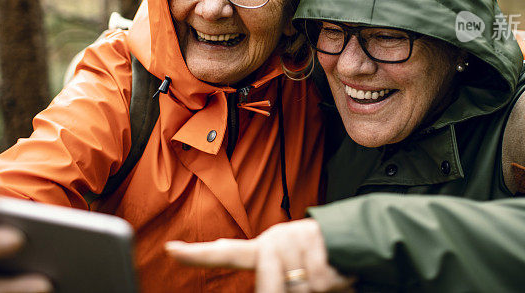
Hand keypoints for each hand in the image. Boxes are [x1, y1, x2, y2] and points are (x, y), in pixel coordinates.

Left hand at [166, 218, 353, 292]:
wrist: (354, 241)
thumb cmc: (315, 265)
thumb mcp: (290, 274)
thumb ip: (270, 281)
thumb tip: (231, 255)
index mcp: (262, 250)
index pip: (225, 254)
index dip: (196, 254)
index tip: (170, 250)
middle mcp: (273, 240)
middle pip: (268, 285)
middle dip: (281, 292)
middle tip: (303, 284)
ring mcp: (294, 236)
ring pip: (300, 287)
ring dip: (315, 290)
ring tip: (323, 275)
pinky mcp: (316, 239)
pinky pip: (320, 280)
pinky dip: (333, 284)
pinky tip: (337, 270)